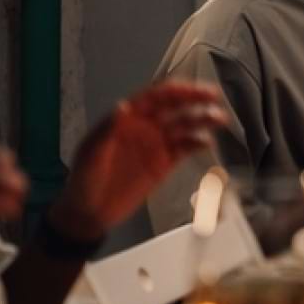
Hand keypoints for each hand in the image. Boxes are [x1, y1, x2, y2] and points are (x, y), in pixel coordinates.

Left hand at [51, 82, 227, 241]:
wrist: (89, 213)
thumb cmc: (84, 179)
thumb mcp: (90, 153)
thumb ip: (107, 130)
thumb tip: (123, 106)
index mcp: (126, 119)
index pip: (154, 97)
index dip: (174, 91)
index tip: (193, 89)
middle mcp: (145, 127)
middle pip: (174, 107)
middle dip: (194, 99)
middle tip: (214, 96)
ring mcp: (156, 145)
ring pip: (184, 126)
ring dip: (202, 120)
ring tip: (220, 119)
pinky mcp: (164, 164)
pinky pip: (185, 149)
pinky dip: (197, 143)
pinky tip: (207, 142)